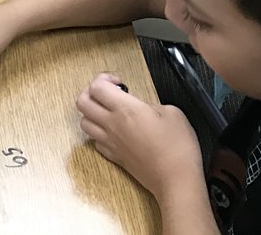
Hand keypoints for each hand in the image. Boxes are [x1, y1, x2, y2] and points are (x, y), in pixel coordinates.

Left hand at [76, 74, 202, 197]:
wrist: (176, 181)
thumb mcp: (173, 113)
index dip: (103, 79)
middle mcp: (112, 124)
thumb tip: (142, 107)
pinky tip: (112, 132)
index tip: (118, 82)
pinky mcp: (114, 157)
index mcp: (125, 109)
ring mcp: (110, 142)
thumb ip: (151, 104)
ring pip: (84, 122)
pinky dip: (98, 134)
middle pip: (82, 102)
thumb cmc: (178, 148)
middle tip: (107, 93)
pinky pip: (95, 141)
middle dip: (90, 92)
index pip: (96, 87)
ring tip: (106, 112)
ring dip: (91, 113)